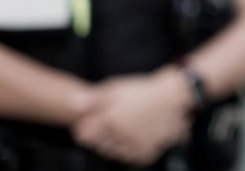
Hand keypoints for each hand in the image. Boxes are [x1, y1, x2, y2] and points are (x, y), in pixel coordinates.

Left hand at [72, 67, 194, 164]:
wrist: (173, 98)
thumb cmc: (143, 91)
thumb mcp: (116, 87)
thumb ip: (92, 98)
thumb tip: (71, 103)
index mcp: (109, 120)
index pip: (83, 134)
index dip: (85, 125)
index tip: (91, 119)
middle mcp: (119, 137)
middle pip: (97, 144)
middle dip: (99, 134)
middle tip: (111, 121)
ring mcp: (133, 147)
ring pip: (112, 152)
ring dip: (113, 143)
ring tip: (124, 127)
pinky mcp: (146, 154)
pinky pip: (129, 157)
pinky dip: (128, 150)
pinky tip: (134, 136)